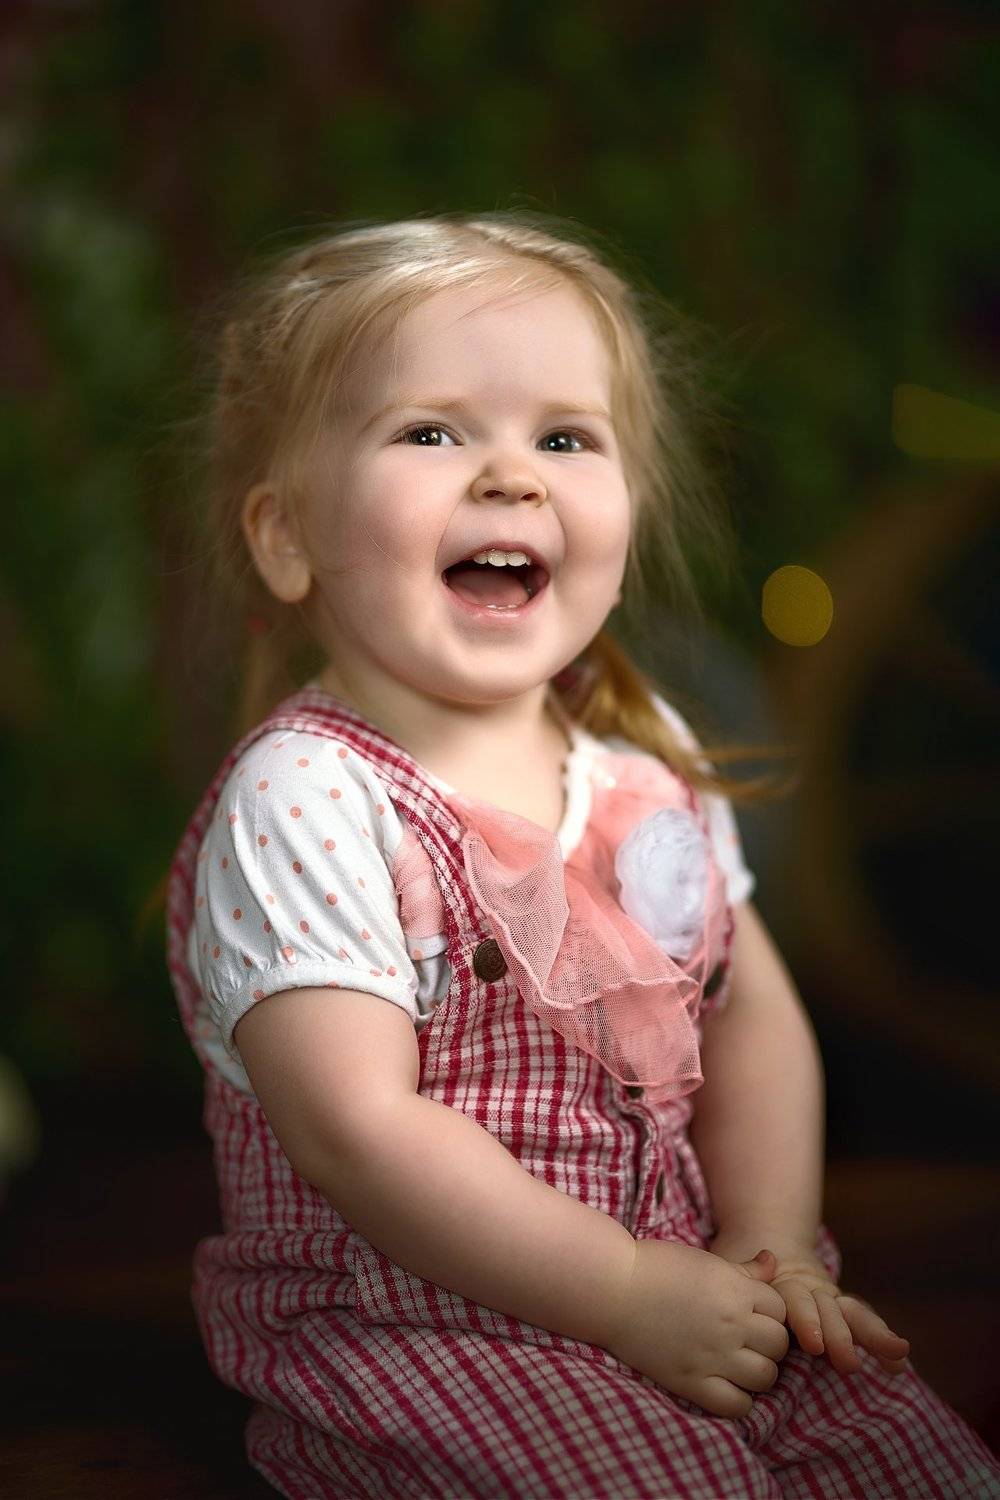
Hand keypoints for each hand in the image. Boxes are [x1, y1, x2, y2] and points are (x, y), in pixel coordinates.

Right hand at [603, 1238, 789, 1418]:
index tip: (752, 1315)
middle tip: (747, 1341)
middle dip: (768, 1343)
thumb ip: (744, 1268)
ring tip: (738, 1365)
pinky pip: (738, 1404)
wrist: (612, 1288)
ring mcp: (713, 1355)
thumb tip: (772, 1260)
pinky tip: (725, 1385)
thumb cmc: (657, 1267)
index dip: (769, 1313)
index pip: (780, 1309)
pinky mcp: (692, 1381)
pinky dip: (739, 1399)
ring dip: (758, 1372)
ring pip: (766, 1376)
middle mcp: (731, 1323)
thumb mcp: (705, 1261)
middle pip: (778, 1344)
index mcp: (735, 1289)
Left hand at [707, 1230, 910, 1378]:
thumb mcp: (731, 1267)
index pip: (795, 1300)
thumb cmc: (736, 1264)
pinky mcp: (837, 1307)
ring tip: (897, 1353)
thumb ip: (740, 1273)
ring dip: (872, 1334)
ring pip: (850, 1313)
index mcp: (780, 1280)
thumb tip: (743, 1275)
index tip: (814, 1344)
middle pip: (827, 1310)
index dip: (806, 1320)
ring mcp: (826, 1296)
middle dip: (839, 1335)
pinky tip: (899, 1362)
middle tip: (847, 1362)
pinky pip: (860, 1321)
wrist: (762, 1234)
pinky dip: (879, 1339)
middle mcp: (808, 1287)